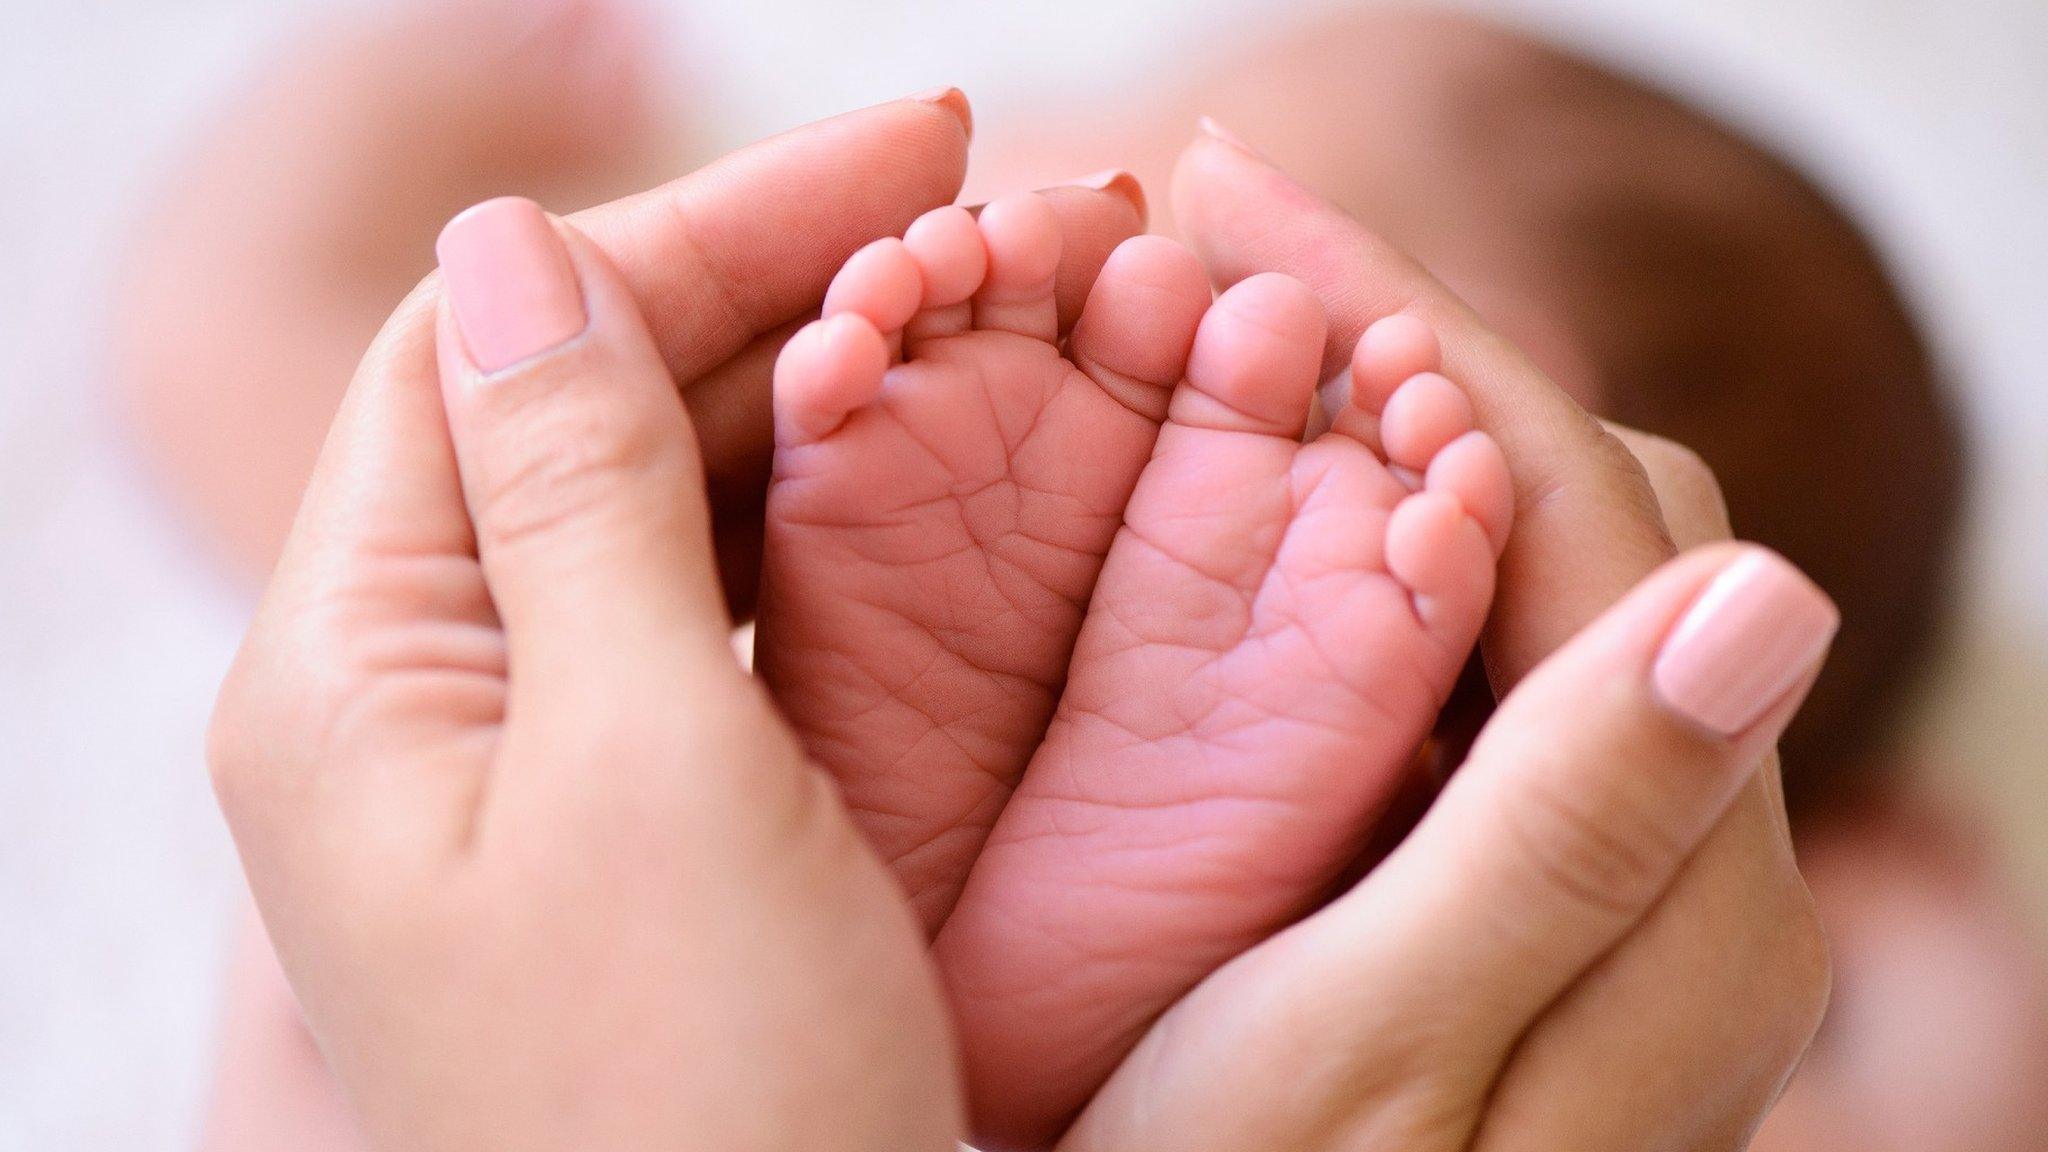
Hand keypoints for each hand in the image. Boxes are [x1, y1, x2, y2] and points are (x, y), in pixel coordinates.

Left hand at [199, 94, 1149, 1150]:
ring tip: (971, 304)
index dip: (698, 225)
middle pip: (573, 408)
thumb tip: (508, 250)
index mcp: (355, 675)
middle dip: (769, 283)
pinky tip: (914, 466)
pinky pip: (700, 614)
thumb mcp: (647, 768)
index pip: (494, 346)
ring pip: (647, 501)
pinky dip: (807, 521)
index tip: (907, 152)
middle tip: (975, 202)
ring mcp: (522, 765)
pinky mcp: (627, 821)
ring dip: (799, 387)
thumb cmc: (706, 1106)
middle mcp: (414, 704)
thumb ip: (573, 495)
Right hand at [1052, 126, 1835, 1150]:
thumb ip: (1574, 830)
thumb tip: (1776, 585)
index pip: (1581, 510)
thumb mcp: (1377, 1053)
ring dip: (1384, 429)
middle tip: (1208, 252)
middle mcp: (1690, 861)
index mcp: (1683, 892)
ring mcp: (1611, 867)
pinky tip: (1260, 505)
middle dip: (1402, 346)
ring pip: (1534, 568)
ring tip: (1220, 336)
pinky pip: (1484, 659)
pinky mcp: (1529, 880)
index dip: (1411, 327)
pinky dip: (1375, 547)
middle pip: (1585, 511)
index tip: (1234, 194)